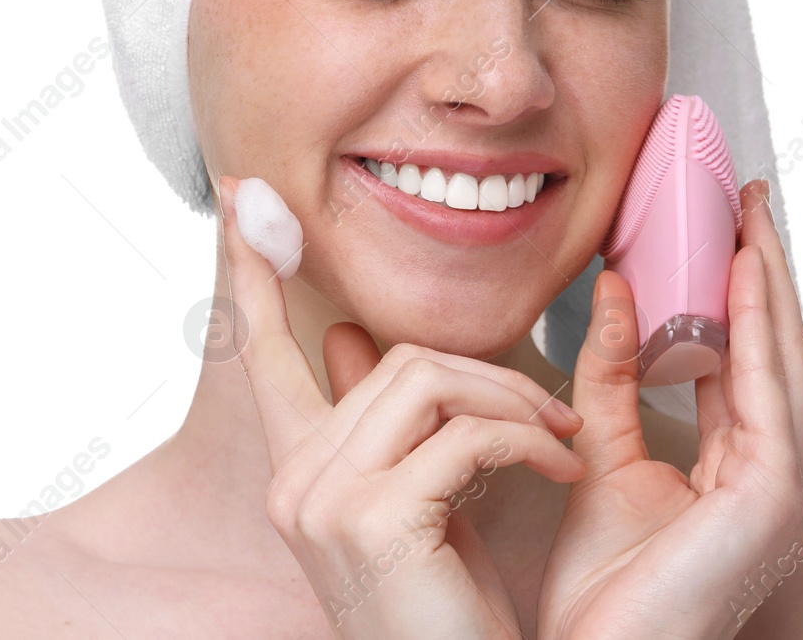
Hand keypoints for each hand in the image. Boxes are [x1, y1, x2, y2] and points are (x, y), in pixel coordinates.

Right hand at [215, 174, 588, 638]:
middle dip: (491, 373)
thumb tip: (351, 337)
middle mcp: (295, 482)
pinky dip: (530, 445)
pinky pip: (467, 432)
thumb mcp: (420, 505)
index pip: (262, 353)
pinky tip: (560, 473)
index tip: (242, 202)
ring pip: (429, 377)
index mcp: (301, 473)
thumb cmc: (454, 614)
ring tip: (560, 444)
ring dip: (517, 404)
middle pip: (396, 355)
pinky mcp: (370, 517)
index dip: (253, 276)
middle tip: (553, 413)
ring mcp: (322, 499)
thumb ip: (391, 425)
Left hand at [536, 179, 802, 639]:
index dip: (735, 289)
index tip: (719, 223)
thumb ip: (607, 374)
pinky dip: (758, 324)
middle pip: (775, 347)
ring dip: (769, 279)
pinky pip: (767, 388)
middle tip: (744, 195)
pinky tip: (743, 269)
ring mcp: (781, 484)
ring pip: (785, 356)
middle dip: (763, 268)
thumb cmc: (601, 588)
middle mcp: (770, 470)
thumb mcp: (595, 453)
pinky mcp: (772, 494)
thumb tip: (614, 287)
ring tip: (749, 211)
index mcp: (735, 466)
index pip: (742, 358)